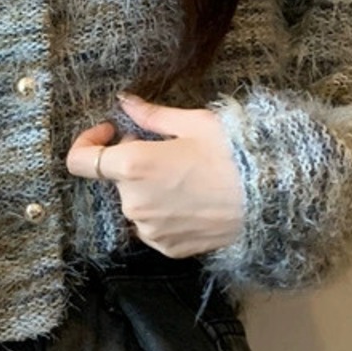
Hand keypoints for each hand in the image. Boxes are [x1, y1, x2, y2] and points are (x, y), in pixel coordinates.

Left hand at [66, 91, 245, 258]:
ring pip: (136, 202)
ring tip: (187, 176)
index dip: (88, 142)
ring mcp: (149, 230)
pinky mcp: (167, 247)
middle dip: (133, 161)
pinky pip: (153, 225)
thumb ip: (149, 116)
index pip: (80, 161)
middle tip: (169, 149)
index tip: (111, 132)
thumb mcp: (192, 123)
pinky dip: (164, 211)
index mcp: (133, 167)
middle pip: (116, 178)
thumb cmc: (234, 154)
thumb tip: (124, 102)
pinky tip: (193, 200)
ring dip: (149, 188)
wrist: (271, 196)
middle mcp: (134, 203)